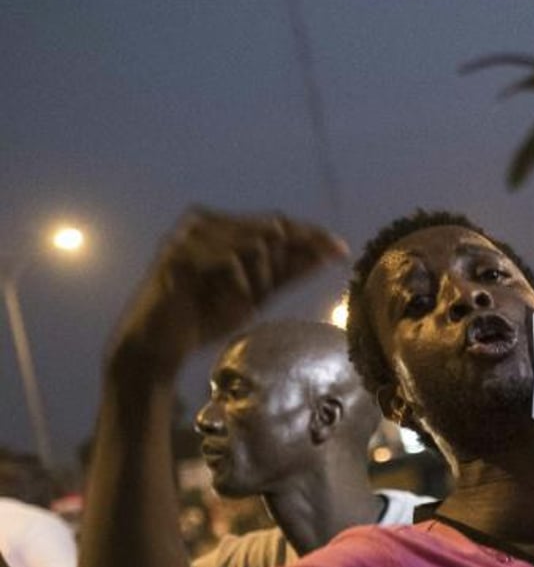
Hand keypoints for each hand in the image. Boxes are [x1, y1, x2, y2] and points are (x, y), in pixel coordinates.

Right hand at [112, 208, 346, 375]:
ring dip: (258, 279)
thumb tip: (325, 255)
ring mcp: (188, 233)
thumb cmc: (205, 317)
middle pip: (271, 229)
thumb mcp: (256, 295)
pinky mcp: (178, 252)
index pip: (277, 223)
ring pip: (254, 243)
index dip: (312, 235)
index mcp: (223, 226)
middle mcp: (204, 221)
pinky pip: (230, 260)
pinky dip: (239, 287)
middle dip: (280, 266)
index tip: (341, 250)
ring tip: (241, 303)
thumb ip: (287, 273)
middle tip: (261, 297)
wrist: (159, 345)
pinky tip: (231, 306)